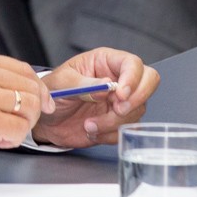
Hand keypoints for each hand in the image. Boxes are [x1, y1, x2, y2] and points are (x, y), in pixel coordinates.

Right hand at [0, 51, 54, 166]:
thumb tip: (24, 91)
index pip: (24, 69)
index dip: (38, 89)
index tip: (42, 102)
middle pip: (32, 88)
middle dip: (33, 110)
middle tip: (20, 123)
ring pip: (30, 108)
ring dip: (22, 125)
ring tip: (4, 132)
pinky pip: (20, 129)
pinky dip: (14, 139)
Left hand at [33, 48, 159, 147]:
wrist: (47, 119)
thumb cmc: (53, 91)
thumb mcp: (61, 83)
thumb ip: (83, 84)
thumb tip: (106, 86)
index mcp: (105, 61)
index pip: (132, 63)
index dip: (132, 78)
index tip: (120, 94)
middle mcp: (118, 79)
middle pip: (149, 82)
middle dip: (136, 99)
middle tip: (116, 110)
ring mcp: (121, 101)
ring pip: (137, 110)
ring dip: (114, 122)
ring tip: (88, 124)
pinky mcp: (119, 121)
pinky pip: (128, 130)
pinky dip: (111, 135)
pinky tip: (91, 132)